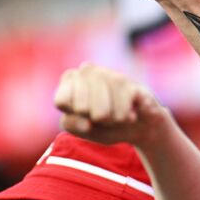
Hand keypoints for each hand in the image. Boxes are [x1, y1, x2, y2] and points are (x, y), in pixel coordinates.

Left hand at [54, 63, 170, 145]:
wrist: (137, 126)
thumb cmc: (103, 124)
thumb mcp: (80, 128)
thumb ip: (71, 124)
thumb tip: (86, 122)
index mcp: (70, 80)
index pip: (62, 101)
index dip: (75, 116)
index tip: (84, 116)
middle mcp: (87, 70)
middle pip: (82, 108)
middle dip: (94, 120)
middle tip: (102, 118)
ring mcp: (109, 73)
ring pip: (102, 111)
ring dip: (110, 121)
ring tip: (116, 117)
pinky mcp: (129, 82)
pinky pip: (122, 108)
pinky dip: (125, 118)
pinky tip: (130, 114)